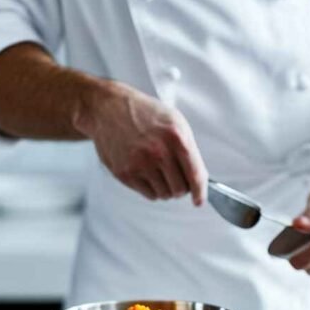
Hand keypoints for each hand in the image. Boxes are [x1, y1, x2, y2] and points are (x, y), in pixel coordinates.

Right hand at [74, 81, 207, 204]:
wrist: (109, 109)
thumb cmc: (143, 114)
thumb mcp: (174, 122)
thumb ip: (188, 148)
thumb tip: (198, 178)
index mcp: (176, 137)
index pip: (195, 174)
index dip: (200, 192)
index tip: (199, 201)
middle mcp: (158, 152)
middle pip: (180, 189)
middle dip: (181, 187)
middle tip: (175, 177)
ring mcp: (140, 164)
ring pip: (164, 194)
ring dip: (165, 188)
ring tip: (158, 171)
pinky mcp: (125, 173)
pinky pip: (148, 194)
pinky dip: (151, 189)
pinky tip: (146, 173)